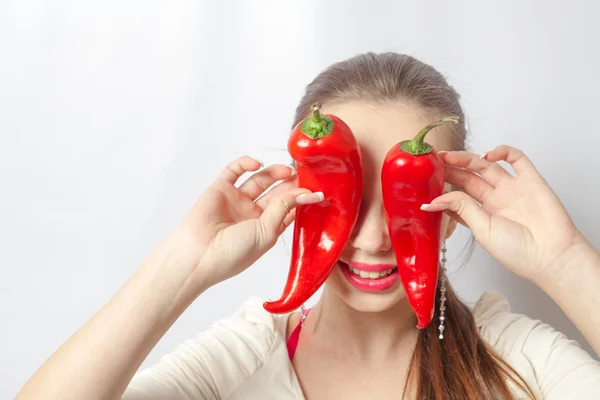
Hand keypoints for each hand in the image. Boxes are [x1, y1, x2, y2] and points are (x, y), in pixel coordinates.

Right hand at [177, 156, 322, 288]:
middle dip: (291, 184)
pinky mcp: (220, 189)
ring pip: (259, 180)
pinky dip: (245, 163)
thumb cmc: (232, 253)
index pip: (288, 210)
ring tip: (287, 170)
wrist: (198, 255)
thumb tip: (302, 192)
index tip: (317, 192)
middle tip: (304, 175)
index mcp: (265, 229)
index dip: (301, 200)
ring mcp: (237, 200)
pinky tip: (257, 164)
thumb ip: (283, 208)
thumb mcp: (266, 232)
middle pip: (277, 193)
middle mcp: (252, 214)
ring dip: (274, 172)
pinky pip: (234, 171)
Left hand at [422, 145, 580, 281]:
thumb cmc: (519, 253)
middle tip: (433, 162)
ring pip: (486, 166)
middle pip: (469, 178)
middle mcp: (497, 199)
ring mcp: (513, 189)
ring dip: (467, 158)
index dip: (443, 188)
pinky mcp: (531, 180)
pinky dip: (503, 152)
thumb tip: (434, 199)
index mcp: (483, 214)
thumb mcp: (481, 230)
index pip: (459, 195)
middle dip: (450, 169)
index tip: (425, 183)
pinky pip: (517, 159)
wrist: (551, 257)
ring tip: (449, 156)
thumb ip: (461, 208)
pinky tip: (488, 155)